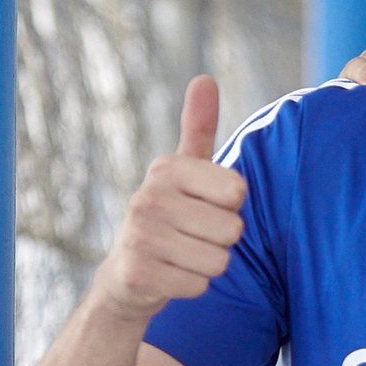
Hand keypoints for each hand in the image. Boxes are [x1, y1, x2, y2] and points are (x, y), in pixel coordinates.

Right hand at [90, 75, 246, 322]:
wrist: (127, 276)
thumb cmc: (170, 218)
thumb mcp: (183, 171)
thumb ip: (198, 128)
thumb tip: (204, 78)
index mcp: (166, 169)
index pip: (237, 191)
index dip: (231, 207)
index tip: (205, 206)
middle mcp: (147, 197)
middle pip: (232, 230)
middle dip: (221, 240)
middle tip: (192, 236)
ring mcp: (139, 236)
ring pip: (219, 260)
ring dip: (208, 265)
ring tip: (182, 256)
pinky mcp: (138, 274)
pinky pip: (200, 285)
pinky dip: (192, 286)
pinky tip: (170, 276)